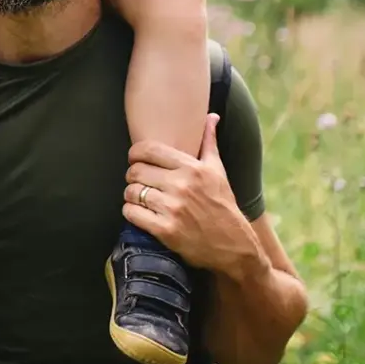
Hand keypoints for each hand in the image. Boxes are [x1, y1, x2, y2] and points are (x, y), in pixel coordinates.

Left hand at [123, 114, 255, 272]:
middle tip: (137, 181)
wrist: (235, 247)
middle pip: (136, 170)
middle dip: (132, 175)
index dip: (135, 153)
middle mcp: (182, 186)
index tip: (135, 159)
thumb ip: (209, 142)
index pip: (148, 150)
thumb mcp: (218, 172)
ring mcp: (173, 209)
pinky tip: (138, 213)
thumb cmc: (224, 205)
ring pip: (131, 191)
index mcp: (192, 168)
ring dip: (130, 194)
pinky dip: (130, 212)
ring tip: (138, 197)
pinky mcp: (166, 231)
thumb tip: (211, 116)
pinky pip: (132, 213)